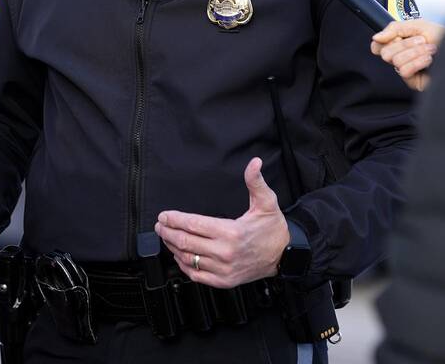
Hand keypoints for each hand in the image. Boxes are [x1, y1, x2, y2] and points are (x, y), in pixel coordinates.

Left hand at [155, 158, 288, 288]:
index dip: (175, 219)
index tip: (164, 215)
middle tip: (160, 226)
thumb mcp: (267, 202)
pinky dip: (184, 266)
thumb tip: (254, 163)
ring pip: (189, 258)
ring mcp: (223, 268)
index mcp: (231, 232)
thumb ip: (255, 181)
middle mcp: (225, 252)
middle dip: (168, 232)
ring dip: (173, 248)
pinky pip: (197, 275)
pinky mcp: (224, 280)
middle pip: (186, 242)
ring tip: (166, 238)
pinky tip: (180, 256)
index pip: (194, 225)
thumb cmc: (273, 229)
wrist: (284, 255)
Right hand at [370, 19, 444, 91]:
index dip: (381, 42)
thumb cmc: (443, 37)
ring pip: (396, 61)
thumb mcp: (418, 25)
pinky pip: (405, 71)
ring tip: (431, 50)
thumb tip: (376, 37)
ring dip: (416, 52)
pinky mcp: (414, 82)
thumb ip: (395, 28)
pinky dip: (417, 62)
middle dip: (406, 44)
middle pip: (386, 52)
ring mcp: (407, 70)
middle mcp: (402, 57)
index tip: (395, 37)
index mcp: (400, 44)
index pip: (378, 46)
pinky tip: (429, 60)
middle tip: (422, 40)